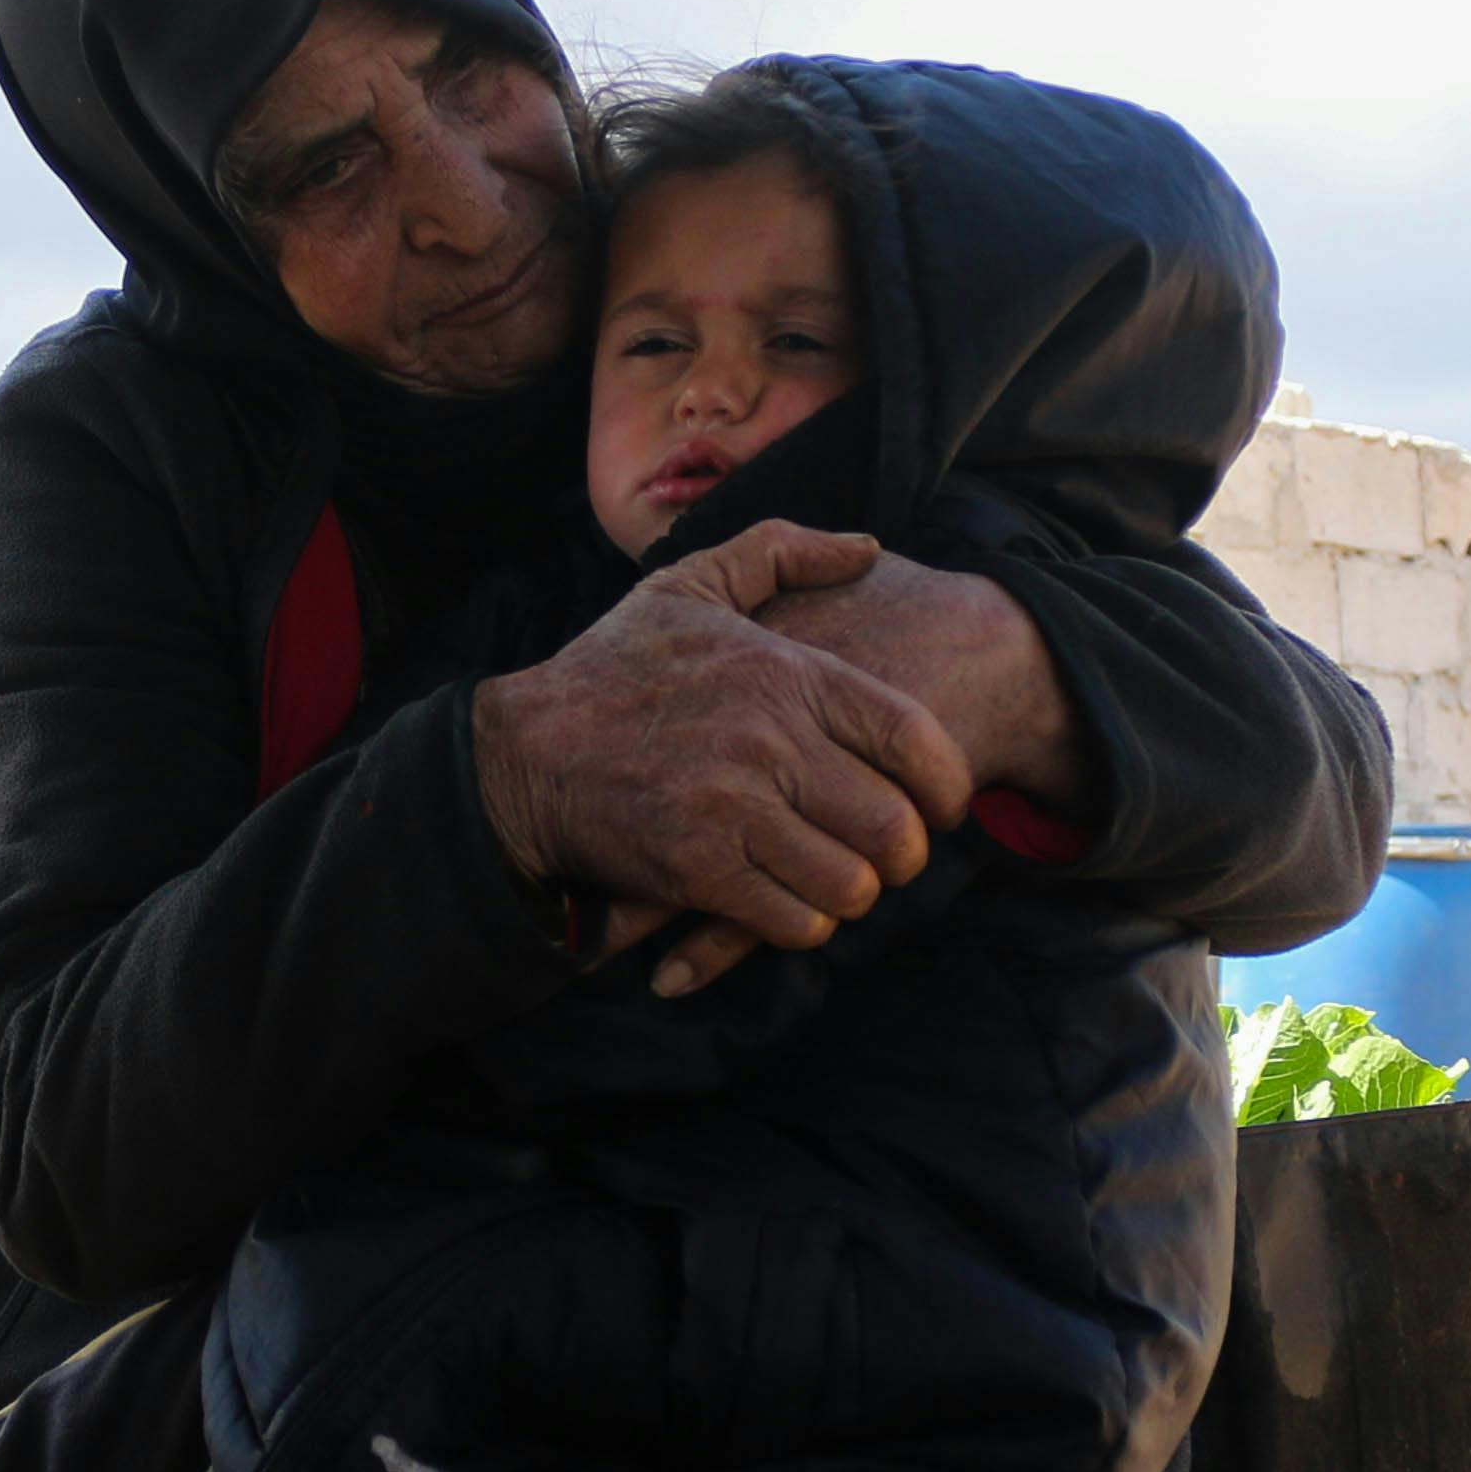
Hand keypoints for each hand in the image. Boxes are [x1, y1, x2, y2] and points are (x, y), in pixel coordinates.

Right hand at [620, 540, 1092, 994]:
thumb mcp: (692, 585)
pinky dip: (807, 924)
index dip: (948, 784)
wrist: (522, 752)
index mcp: (783, 674)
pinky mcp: (700, 871)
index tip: (945, 805)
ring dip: (855, 892)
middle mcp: (769, 742)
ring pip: (851, 882)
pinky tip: (792, 906)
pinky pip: (795, 921)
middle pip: (892, 824)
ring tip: (843, 882)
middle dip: (906, 853)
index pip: (911, 738)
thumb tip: (867, 547)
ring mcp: (735, 810)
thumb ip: (784, 551)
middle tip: (893, 857)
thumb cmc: (613, 669)